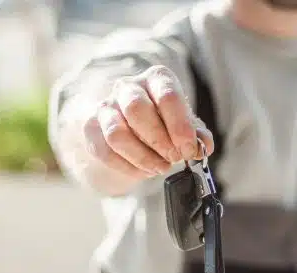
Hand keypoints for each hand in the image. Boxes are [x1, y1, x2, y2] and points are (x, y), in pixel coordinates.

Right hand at [82, 65, 214, 179]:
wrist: (129, 124)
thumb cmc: (162, 121)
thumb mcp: (184, 124)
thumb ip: (196, 134)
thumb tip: (204, 145)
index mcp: (156, 78)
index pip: (167, 95)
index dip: (179, 126)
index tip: (188, 149)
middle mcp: (128, 87)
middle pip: (137, 109)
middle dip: (159, 140)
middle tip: (174, 158)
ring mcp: (106, 106)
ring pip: (117, 133)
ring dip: (142, 156)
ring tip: (161, 168)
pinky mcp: (91, 128)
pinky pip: (105, 151)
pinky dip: (127, 166)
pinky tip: (143, 171)